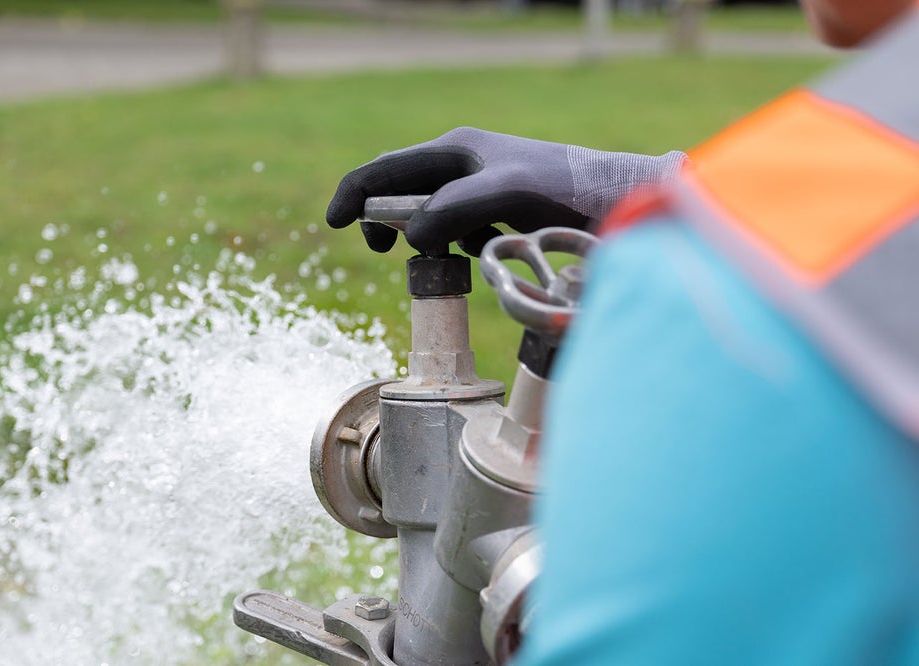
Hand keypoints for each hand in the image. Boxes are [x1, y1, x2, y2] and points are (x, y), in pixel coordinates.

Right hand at [326, 126, 686, 254]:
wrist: (615, 199)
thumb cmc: (565, 187)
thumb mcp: (508, 191)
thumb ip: (456, 207)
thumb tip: (410, 234)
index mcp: (455, 151)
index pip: (386, 168)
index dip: (354, 194)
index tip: (333, 224)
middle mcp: (461, 166)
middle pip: (401, 192)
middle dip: (386, 222)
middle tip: (385, 254)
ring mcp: (478, 190)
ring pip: (428, 218)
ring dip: (426, 240)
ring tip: (448, 255)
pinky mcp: (495, 213)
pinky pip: (457, 232)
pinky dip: (456, 247)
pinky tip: (482, 251)